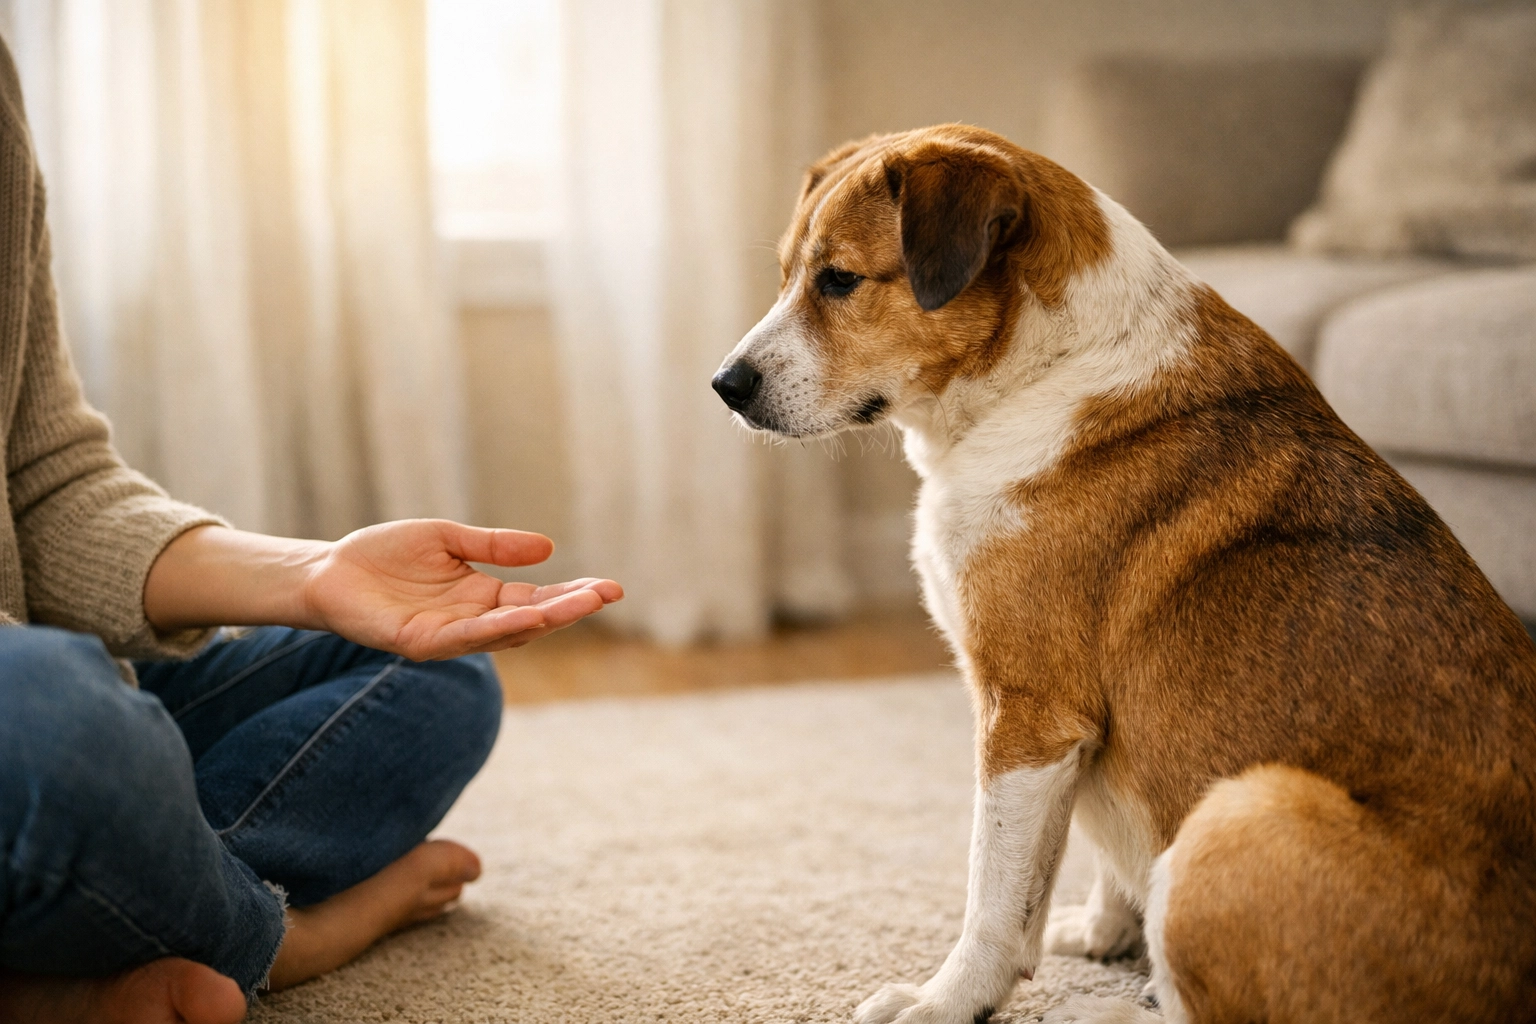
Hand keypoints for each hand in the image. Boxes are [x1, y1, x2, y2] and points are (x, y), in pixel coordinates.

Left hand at [303, 520, 621, 659]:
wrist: (328, 571)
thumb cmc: (383, 555)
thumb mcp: (448, 539)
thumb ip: (493, 545)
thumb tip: (548, 549)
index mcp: (481, 597)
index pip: (536, 599)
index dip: (572, 594)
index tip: (609, 587)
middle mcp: (471, 622)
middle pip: (531, 619)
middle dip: (571, 608)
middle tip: (607, 594)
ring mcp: (448, 636)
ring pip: (505, 632)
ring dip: (545, 619)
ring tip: (580, 604)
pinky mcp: (419, 643)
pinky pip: (464, 638)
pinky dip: (496, 629)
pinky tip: (524, 618)